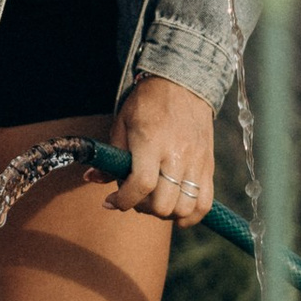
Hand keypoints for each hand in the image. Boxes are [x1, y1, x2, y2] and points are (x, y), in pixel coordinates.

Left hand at [109, 74, 217, 225]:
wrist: (183, 84)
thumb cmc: (147, 104)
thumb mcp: (122, 124)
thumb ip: (111, 156)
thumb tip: (92, 179)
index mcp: (152, 142)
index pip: (141, 184)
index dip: (124, 200)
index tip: (112, 201)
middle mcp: (177, 155)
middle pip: (163, 203)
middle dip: (143, 208)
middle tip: (135, 198)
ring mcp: (196, 162)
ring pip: (185, 208)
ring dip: (166, 213)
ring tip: (155, 201)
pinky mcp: (208, 166)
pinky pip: (204, 203)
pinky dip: (190, 215)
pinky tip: (176, 211)